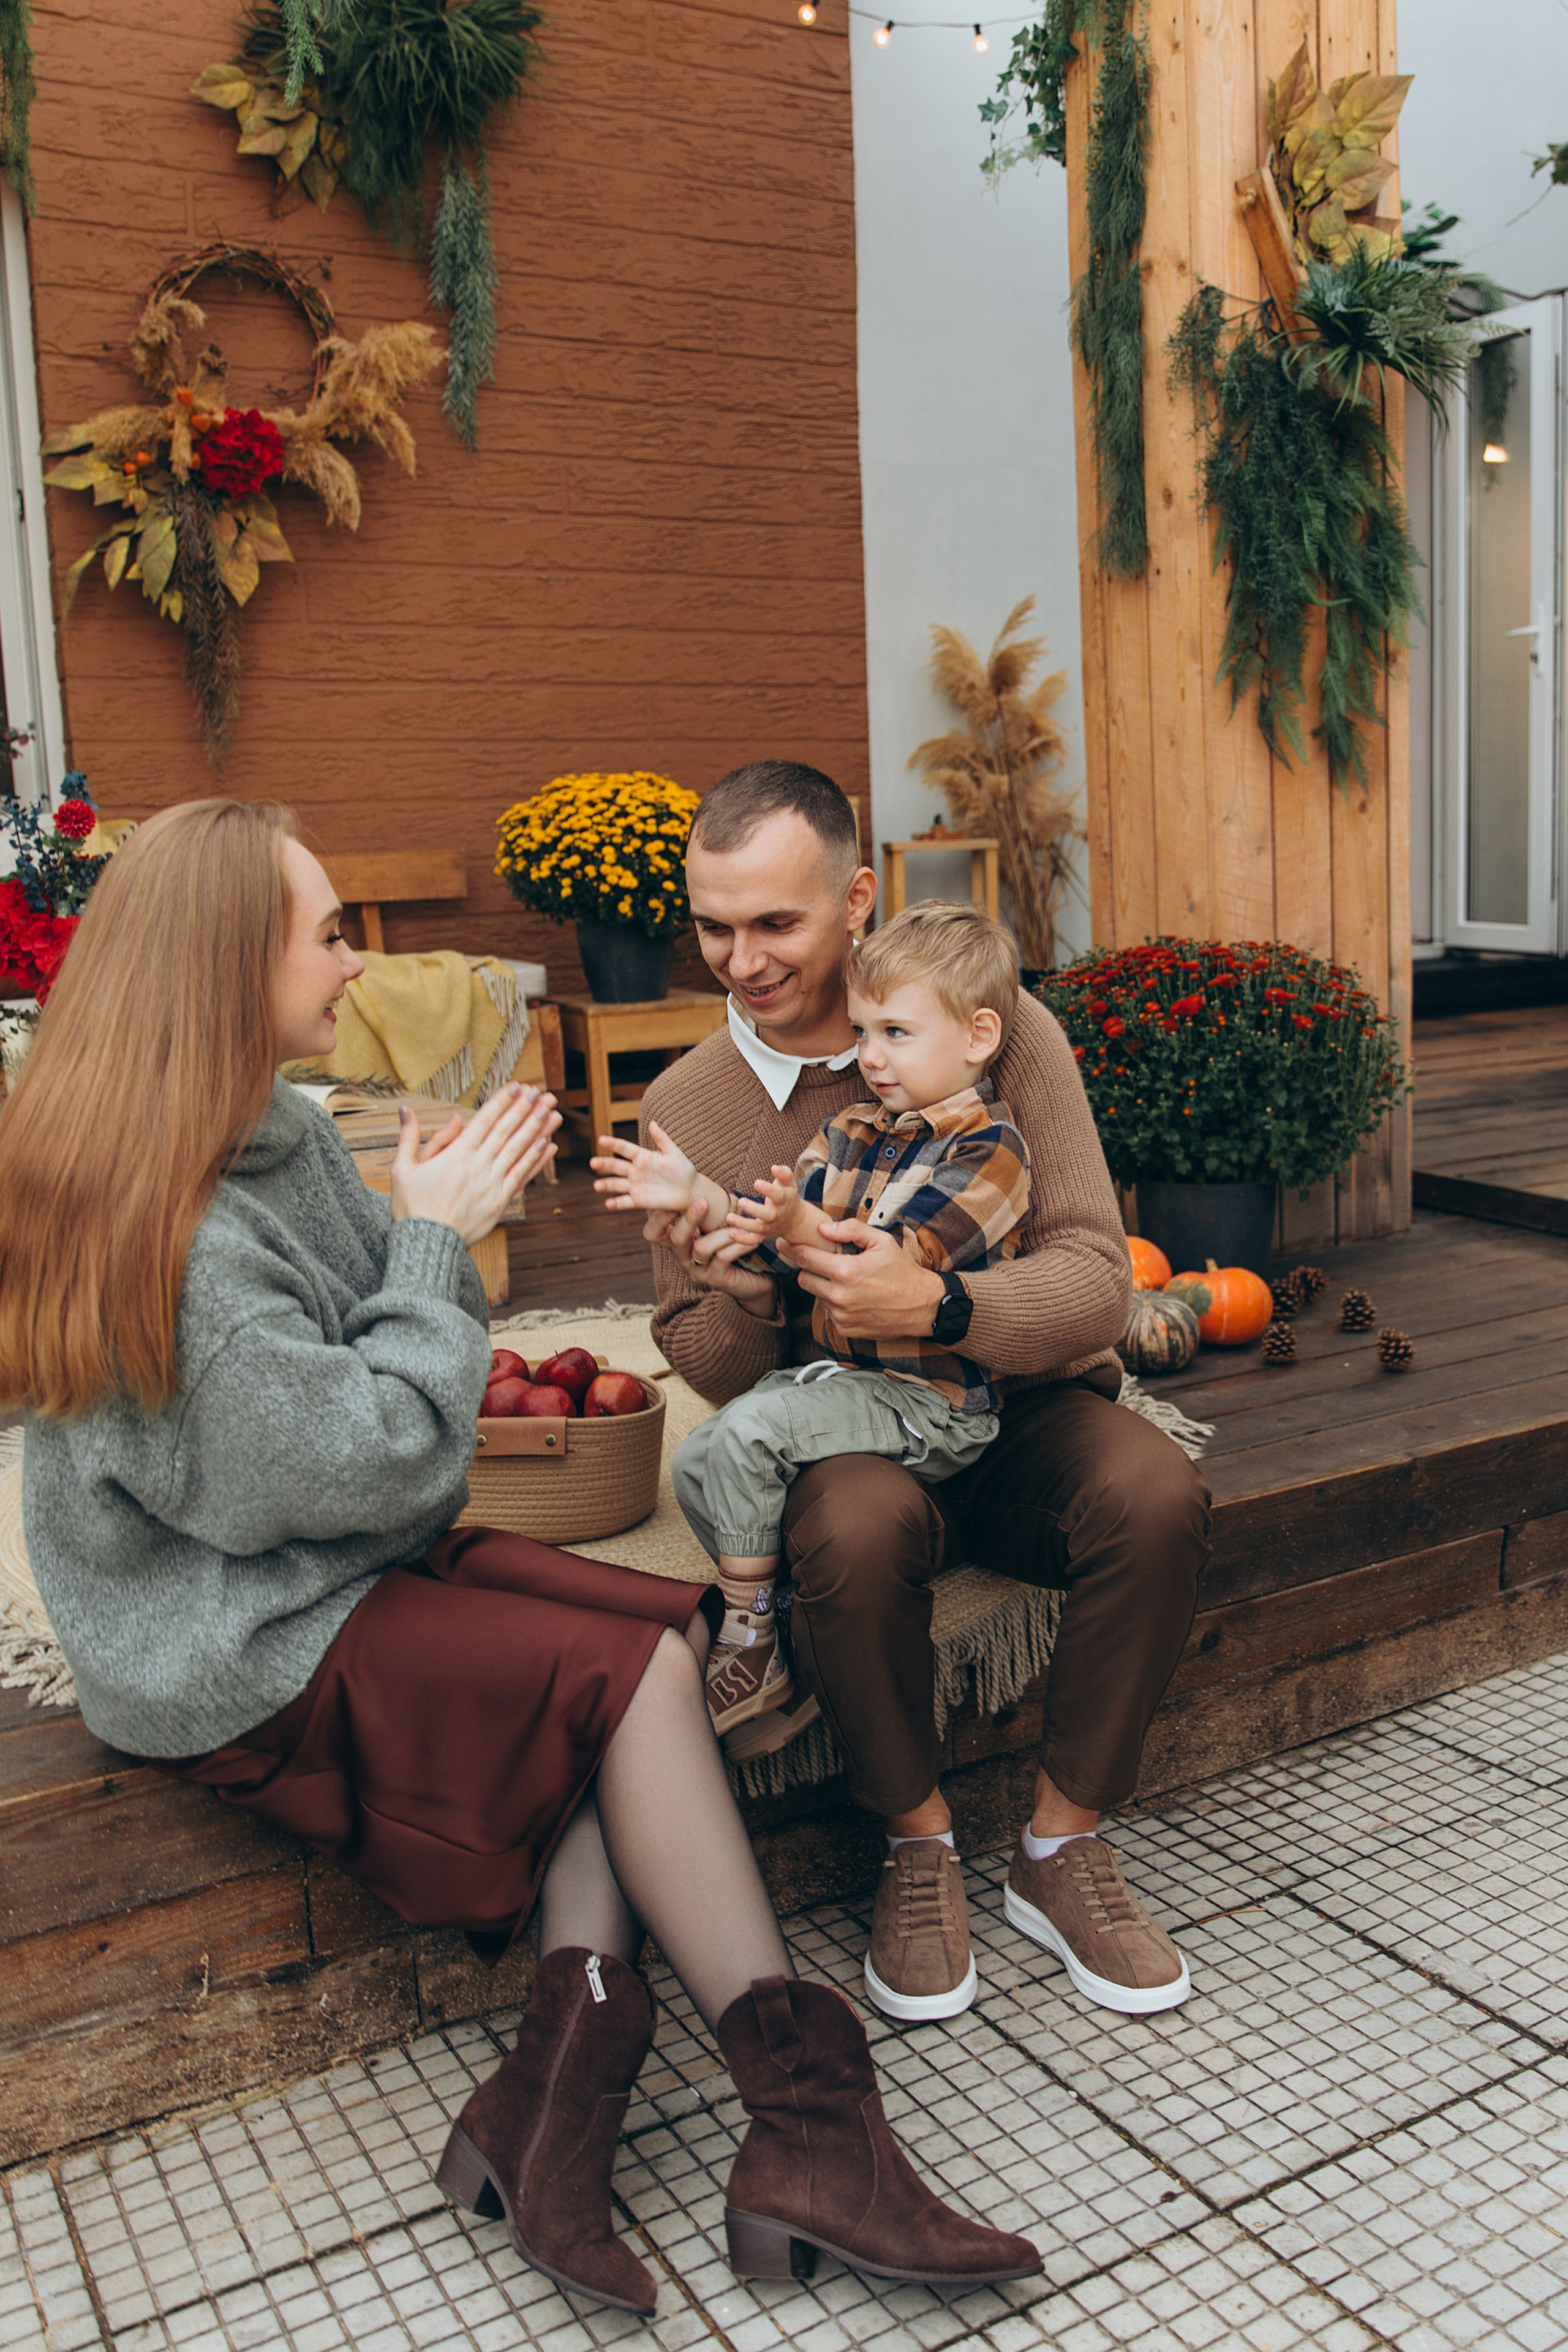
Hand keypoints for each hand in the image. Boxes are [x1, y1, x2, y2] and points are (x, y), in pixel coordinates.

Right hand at [389, 1085, 558, 1246]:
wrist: (425, 1244)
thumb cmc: (410, 1208)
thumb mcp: (402, 1169)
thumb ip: (408, 1137)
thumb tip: (405, 1110)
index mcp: (456, 1154)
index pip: (485, 1120)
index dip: (503, 1101)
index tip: (518, 1086)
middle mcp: (478, 1166)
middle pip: (507, 1131)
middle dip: (526, 1109)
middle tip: (542, 1092)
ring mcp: (491, 1184)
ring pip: (519, 1150)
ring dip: (538, 1129)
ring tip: (552, 1111)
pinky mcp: (499, 1202)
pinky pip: (521, 1176)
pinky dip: (536, 1160)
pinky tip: (548, 1145)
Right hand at [591, 1120, 700, 1216]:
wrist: (690, 1191)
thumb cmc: (683, 1169)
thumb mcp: (674, 1153)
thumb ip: (662, 1139)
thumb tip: (652, 1122)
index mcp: (642, 1157)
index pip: (625, 1149)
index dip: (613, 1144)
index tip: (601, 1139)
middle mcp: (635, 1170)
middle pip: (616, 1166)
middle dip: (604, 1165)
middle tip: (593, 1162)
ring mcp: (636, 1186)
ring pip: (617, 1184)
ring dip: (606, 1185)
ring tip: (597, 1186)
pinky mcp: (639, 1200)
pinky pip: (626, 1201)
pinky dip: (617, 1203)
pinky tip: (608, 1203)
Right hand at [652, 1199, 778, 1315]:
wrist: (755, 1278)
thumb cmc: (733, 1244)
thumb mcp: (716, 1224)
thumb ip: (703, 1208)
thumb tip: (694, 1180)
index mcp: (677, 1242)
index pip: (653, 1233)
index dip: (659, 1217)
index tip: (674, 1199)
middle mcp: (682, 1257)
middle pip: (675, 1239)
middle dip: (688, 1219)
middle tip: (703, 1202)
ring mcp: (697, 1270)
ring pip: (701, 1248)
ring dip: (722, 1233)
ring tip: (741, 1225)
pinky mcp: (714, 1279)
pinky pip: (722, 1258)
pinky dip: (737, 1246)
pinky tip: (752, 1239)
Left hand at [726, 1164, 804, 1246]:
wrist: (794, 1219)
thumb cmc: (787, 1195)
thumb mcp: (789, 1183)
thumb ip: (784, 1173)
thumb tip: (774, 1167)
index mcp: (784, 1200)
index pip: (778, 1195)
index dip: (768, 1190)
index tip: (756, 1182)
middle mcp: (778, 1215)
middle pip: (768, 1215)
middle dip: (755, 1209)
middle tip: (741, 1201)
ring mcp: (770, 1227)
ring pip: (758, 1228)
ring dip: (743, 1224)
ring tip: (729, 1217)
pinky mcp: (763, 1236)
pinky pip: (753, 1240)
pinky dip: (742, 1240)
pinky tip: (730, 1233)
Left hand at [789, 1220, 945, 1340]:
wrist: (922, 1306)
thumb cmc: (903, 1272)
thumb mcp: (881, 1242)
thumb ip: (851, 1230)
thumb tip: (824, 1228)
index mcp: (846, 1271)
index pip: (805, 1258)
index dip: (793, 1248)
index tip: (786, 1243)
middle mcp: (840, 1296)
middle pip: (803, 1279)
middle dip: (808, 1268)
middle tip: (821, 1262)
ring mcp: (841, 1316)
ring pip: (816, 1296)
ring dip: (823, 1286)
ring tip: (845, 1280)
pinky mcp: (846, 1329)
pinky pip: (828, 1313)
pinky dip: (835, 1304)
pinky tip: (853, 1297)